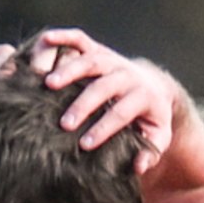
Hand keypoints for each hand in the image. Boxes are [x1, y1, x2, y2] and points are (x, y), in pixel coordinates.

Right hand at [20, 28, 185, 175]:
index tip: (85, 145)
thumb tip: (138, 166)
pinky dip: (63, 36)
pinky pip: (81, 39)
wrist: (153, 87)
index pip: (122, 112)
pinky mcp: (99, 49)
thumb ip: (150, 153)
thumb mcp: (157, 137)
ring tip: (47, 84)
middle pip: (105, 85)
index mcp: (144, 96)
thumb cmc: (151, 119)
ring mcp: (112, 59)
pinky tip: (45, 38)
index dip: (104, 128)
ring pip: (91, 60)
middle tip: (64, 124)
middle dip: (84, 104)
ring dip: (69, 70)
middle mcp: (128, 74)